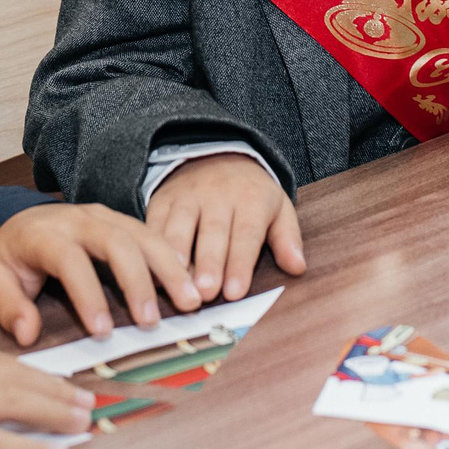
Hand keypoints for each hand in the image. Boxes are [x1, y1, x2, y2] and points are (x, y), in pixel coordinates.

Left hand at [0, 201, 202, 345]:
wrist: (19, 224)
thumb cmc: (10, 259)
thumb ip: (8, 308)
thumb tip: (28, 334)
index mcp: (44, 234)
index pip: (69, 260)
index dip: (87, 295)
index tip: (102, 332)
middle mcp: (78, 219)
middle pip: (115, 241)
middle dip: (137, 282)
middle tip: (151, 322)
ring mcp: (104, 217)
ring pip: (142, 235)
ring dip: (168, 268)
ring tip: (189, 301)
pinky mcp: (122, 221)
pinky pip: (153, 235)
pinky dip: (173, 258)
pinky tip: (190, 282)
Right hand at [147, 152, 306, 303]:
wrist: (217, 155)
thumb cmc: (251, 194)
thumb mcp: (278, 208)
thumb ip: (287, 238)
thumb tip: (297, 268)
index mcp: (251, 199)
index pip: (246, 234)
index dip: (240, 264)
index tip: (234, 292)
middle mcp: (217, 195)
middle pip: (212, 233)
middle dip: (208, 264)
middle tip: (204, 293)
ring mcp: (187, 196)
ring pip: (180, 226)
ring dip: (176, 255)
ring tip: (175, 281)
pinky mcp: (162, 199)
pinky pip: (154, 222)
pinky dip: (151, 245)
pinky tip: (150, 267)